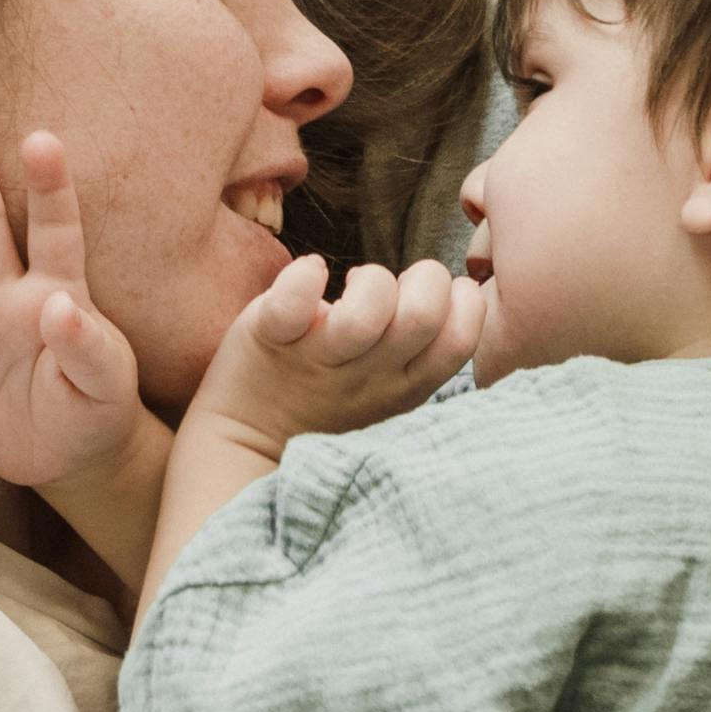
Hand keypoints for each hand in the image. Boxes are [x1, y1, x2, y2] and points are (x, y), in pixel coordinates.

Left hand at [194, 251, 487, 457]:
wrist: (246, 440)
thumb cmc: (327, 395)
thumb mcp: (388, 386)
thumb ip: (419, 348)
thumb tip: (450, 288)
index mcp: (407, 384)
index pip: (463, 337)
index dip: (464, 300)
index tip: (437, 296)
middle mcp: (370, 375)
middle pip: (423, 315)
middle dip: (424, 278)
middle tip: (395, 288)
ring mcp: (320, 359)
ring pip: (366, 313)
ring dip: (369, 280)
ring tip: (352, 285)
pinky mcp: (271, 339)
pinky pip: (292, 302)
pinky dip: (304, 276)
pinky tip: (309, 272)